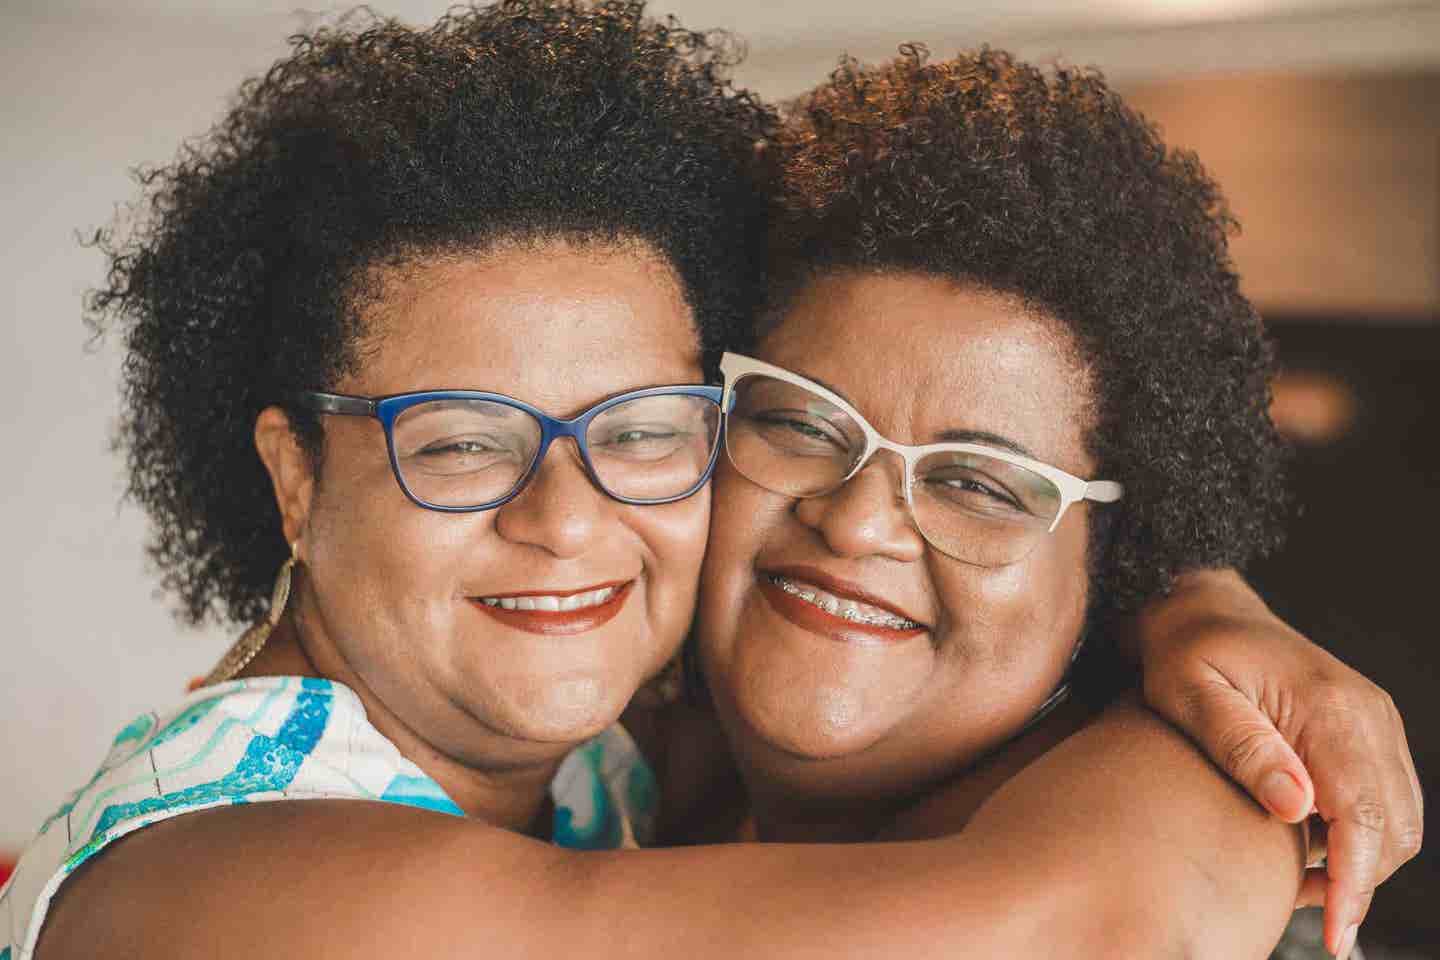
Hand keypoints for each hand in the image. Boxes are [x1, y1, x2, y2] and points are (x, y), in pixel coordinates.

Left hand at [1134, 569, 1422, 957]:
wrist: (1199, 606)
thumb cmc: (1184, 649)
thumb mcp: (1189, 693)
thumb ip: (1241, 746)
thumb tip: (1294, 807)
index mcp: (1331, 709)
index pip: (1363, 817)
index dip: (1352, 884)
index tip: (1335, 936)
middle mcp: (1368, 715)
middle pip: (1393, 828)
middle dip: (1357, 882)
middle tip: (1302, 912)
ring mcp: (1374, 721)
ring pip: (1398, 820)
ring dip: (1360, 863)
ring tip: (1299, 886)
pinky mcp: (1366, 730)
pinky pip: (1384, 799)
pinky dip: (1358, 837)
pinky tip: (1308, 851)